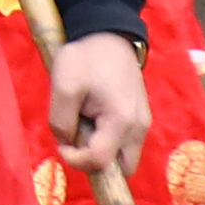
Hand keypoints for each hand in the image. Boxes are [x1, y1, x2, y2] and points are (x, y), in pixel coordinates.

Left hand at [47, 32, 150, 177]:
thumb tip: (67, 143)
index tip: (61, 143)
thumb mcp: (63, 86)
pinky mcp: (141, 118)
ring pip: (124, 156)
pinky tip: (94, 116)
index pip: (100, 162)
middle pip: (120, 169)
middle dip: (95, 161)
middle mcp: (139, 129)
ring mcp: (143, 124)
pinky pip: (125, 142)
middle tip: (77, 136)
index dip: (76, 160)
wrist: (109, 36)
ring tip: (85, 122)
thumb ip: (61, 121)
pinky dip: (108, 139)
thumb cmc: (85, 58)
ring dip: (102, 149)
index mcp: (121, 122)